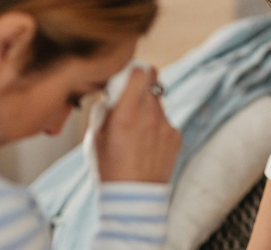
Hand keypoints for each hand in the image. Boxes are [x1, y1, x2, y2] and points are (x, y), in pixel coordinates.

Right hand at [96, 68, 181, 182]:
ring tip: (136, 132)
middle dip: (141, 87)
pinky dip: (157, 127)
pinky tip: (147, 146)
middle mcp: (150, 115)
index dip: (133, 71)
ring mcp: (166, 126)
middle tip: (130, 103)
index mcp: (126, 113)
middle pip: (152, 82)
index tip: (126, 79)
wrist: (134, 200)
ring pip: (158, 103)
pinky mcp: (176, 137)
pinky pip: (166, 122)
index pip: (141, 72)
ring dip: (148, 109)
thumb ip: (104, 109)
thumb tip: (111, 95)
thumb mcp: (94, 137)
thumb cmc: (108, 169)